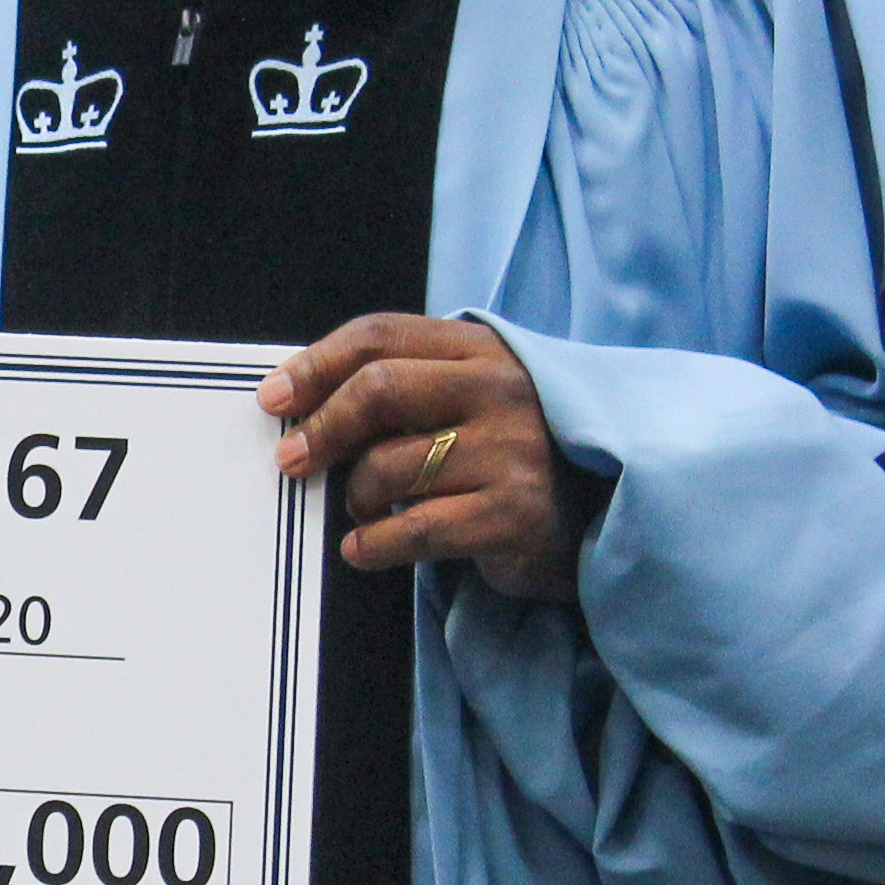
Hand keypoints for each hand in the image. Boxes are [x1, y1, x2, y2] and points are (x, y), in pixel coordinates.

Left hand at [257, 314, 586, 599]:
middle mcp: (500, 390)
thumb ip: (408, 388)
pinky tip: (364, 549)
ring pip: (389, 466)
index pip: (380, 336)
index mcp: (482, 351)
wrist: (610, 513)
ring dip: (356, 496)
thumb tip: (301, 404)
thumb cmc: (515, 455)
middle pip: (379, 390)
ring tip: (363, 510)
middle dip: (322, 428)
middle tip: (293, 460)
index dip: (316, 364)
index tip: (274, 399)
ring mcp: (511, 451)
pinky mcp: (513, 514)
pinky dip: (372, 544)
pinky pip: (412, 529)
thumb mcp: (473, 400)